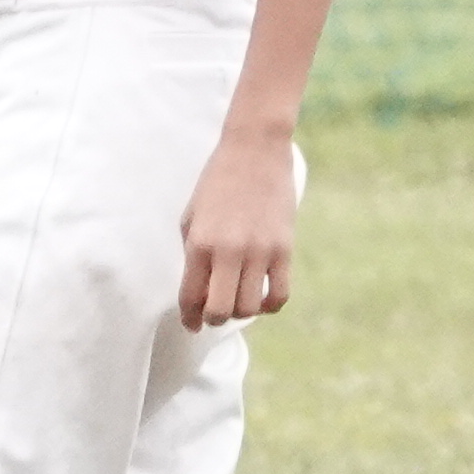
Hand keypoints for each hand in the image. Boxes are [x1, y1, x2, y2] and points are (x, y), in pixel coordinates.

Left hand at [178, 123, 297, 331]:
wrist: (255, 149)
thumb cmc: (218, 181)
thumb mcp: (192, 215)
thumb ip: (193, 254)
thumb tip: (201, 290)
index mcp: (199, 242)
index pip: (191, 296)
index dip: (189, 318)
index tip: (191, 324)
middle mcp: (228, 251)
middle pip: (220, 311)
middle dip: (213, 318)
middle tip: (214, 311)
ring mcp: (259, 251)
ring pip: (249, 308)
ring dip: (241, 311)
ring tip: (238, 298)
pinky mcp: (284, 249)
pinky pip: (279, 295)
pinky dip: (268, 305)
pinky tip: (261, 296)